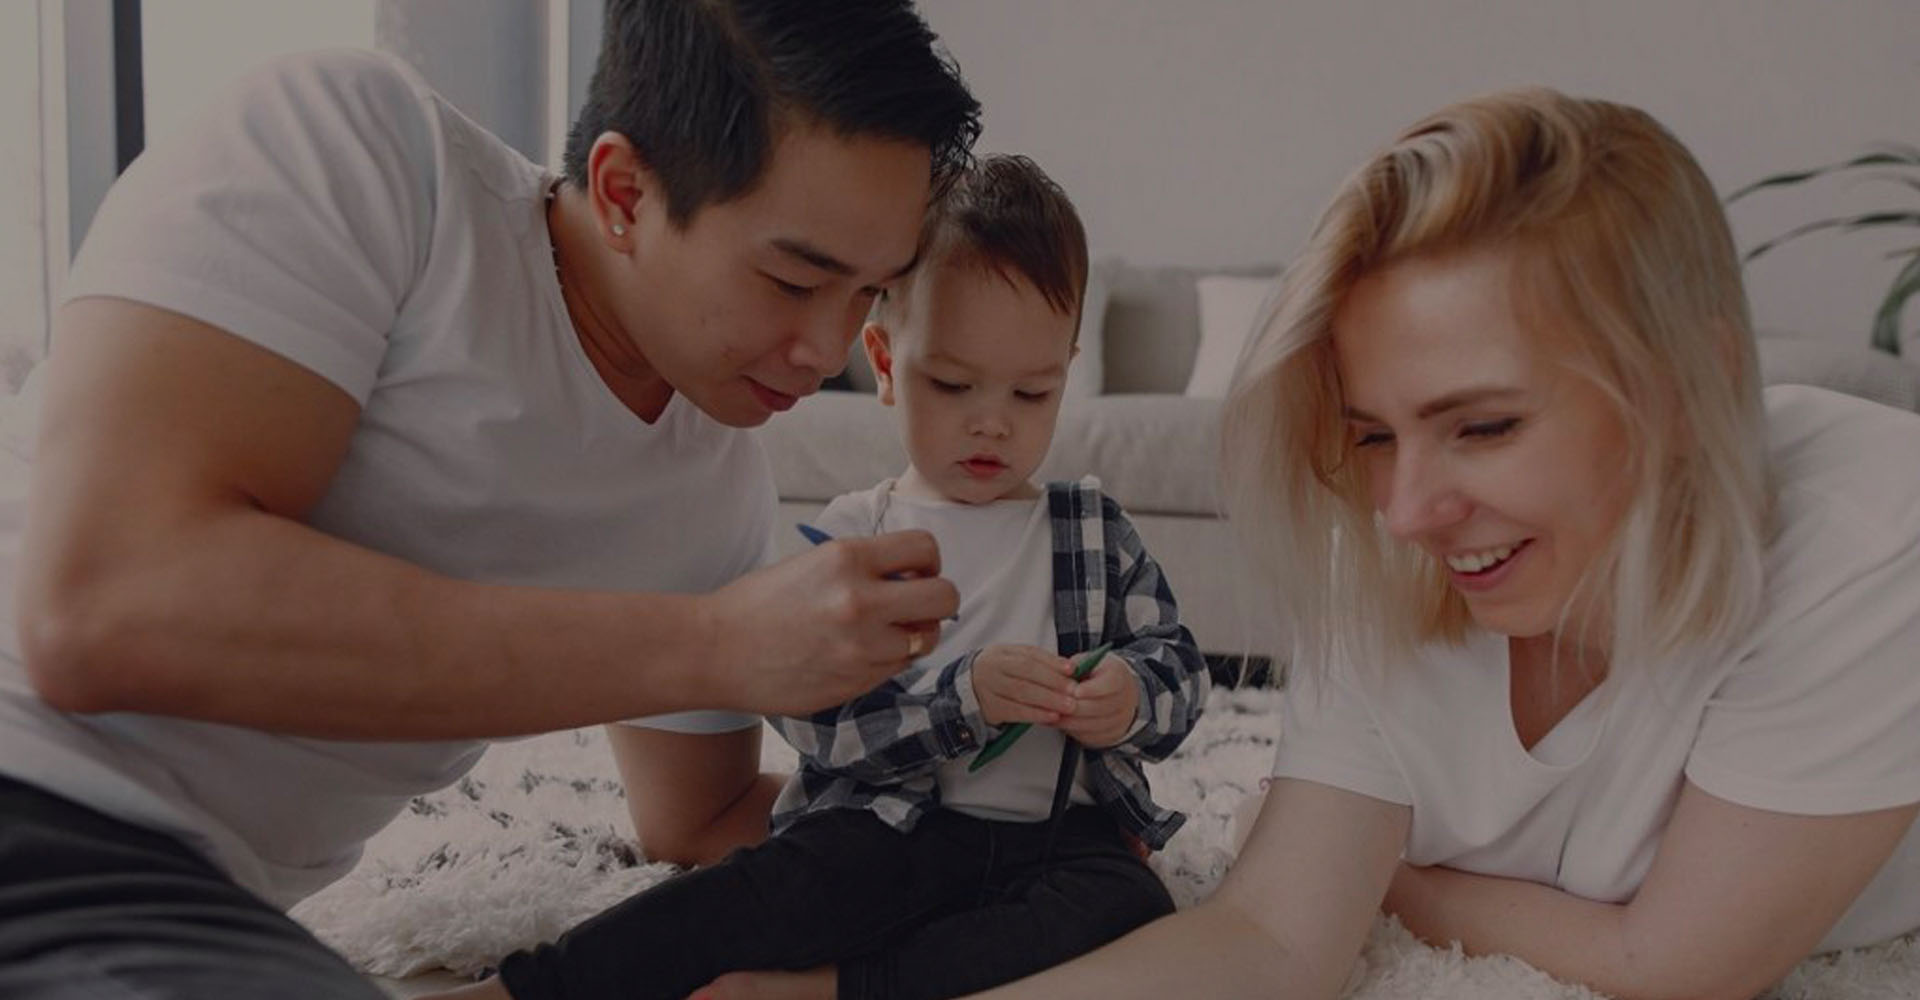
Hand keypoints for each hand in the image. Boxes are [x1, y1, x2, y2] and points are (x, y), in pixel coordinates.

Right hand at [701, 530, 957, 715]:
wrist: (715, 652)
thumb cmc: (757, 604)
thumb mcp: (812, 564)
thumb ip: (863, 568)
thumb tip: (910, 578)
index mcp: (847, 558)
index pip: (925, 548)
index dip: (928, 561)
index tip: (915, 573)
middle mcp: (861, 600)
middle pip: (945, 596)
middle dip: (937, 601)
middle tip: (914, 606)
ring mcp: (862, 646)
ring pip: (926, 638)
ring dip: (912, 635)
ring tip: (880, 634)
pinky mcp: (857, 682)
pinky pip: (898, 667)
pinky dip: (888, 660)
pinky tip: (856, 655)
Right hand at [971, 644, 1076, 727]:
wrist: (970, 688)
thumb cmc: (1003, 673)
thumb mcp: (1016, 660)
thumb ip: (1041, 662)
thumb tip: (1071, 668)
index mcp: (1003, 653)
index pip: (1029, 656)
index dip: (1052, 663)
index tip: (1072, 670)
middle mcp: (993, 668)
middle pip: (1026, 673)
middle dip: (1053, 683)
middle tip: (1074, 691)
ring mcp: (989, 688)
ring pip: (1021, 693)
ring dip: (1047, 700)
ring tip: (1068, 706)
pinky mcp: (990, 708)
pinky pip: (1015, 712)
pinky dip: (1035, 715)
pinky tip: (1051, 717)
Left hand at [1057, 655, 1138, 748]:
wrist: (1117, 692)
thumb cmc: (1098, 675)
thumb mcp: (1089, 662)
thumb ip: (1076, 666)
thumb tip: (1061, 673)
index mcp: (1119, 676)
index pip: (1109, 684)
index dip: (1091, 689)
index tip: (1074, 691)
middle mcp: (1125, 699)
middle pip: (1099, 707)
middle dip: (1074, 707)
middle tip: (1055, 705)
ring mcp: (1120, 719)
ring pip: (1092, 725)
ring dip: (1069, 721)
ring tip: (1051, 715)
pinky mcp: (1111, 735)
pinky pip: (1090, 737)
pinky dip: (1073, 731)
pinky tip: (1060, 723)